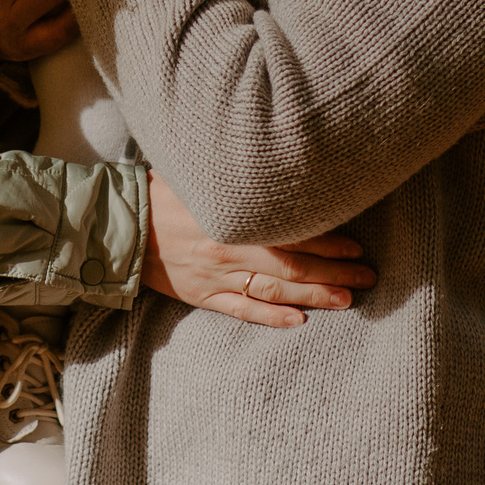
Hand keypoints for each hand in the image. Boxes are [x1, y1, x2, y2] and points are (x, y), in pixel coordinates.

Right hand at [141, 176, 373, 325]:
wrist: (118, 225)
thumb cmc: (159, 192)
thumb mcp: (197, 172)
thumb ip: (234, 176)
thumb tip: (274, 162)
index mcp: (230, 218)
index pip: (290, 232)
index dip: (327, 240)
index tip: (355, 244)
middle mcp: (228, 250)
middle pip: (292, 265)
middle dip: (334, 271)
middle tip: (367, 275)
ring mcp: (215, 277)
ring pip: (274, 292)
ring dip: (314, 296)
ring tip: (348, 299)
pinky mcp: (202, 296)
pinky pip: (242, 311)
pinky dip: (272, 319)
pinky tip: (299, 321)